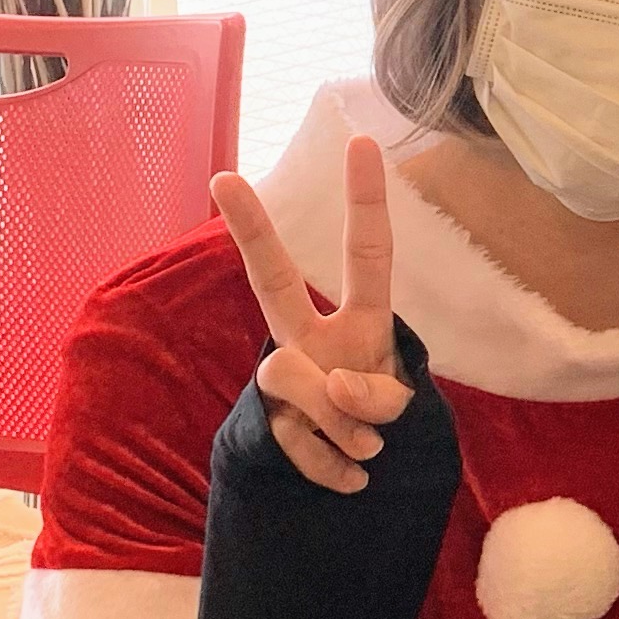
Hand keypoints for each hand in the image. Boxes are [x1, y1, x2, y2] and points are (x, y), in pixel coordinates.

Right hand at [212, 135, 409, 494]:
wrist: (353, 471)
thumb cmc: (377, 415)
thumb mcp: (396, 404)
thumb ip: (373, 396)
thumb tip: (331, 388)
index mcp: (359, 320)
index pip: (367, 254)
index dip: (367, 200)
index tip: (362, 139)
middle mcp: (312, 338)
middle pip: (275, 280)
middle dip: (252, 231)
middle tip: (223, 179)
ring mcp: (284, 379)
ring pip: (297, 382)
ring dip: (345, 423)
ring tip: (366, 445)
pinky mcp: (270, 426)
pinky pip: (302, 445)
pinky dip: (336, 468)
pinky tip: (355, 478)